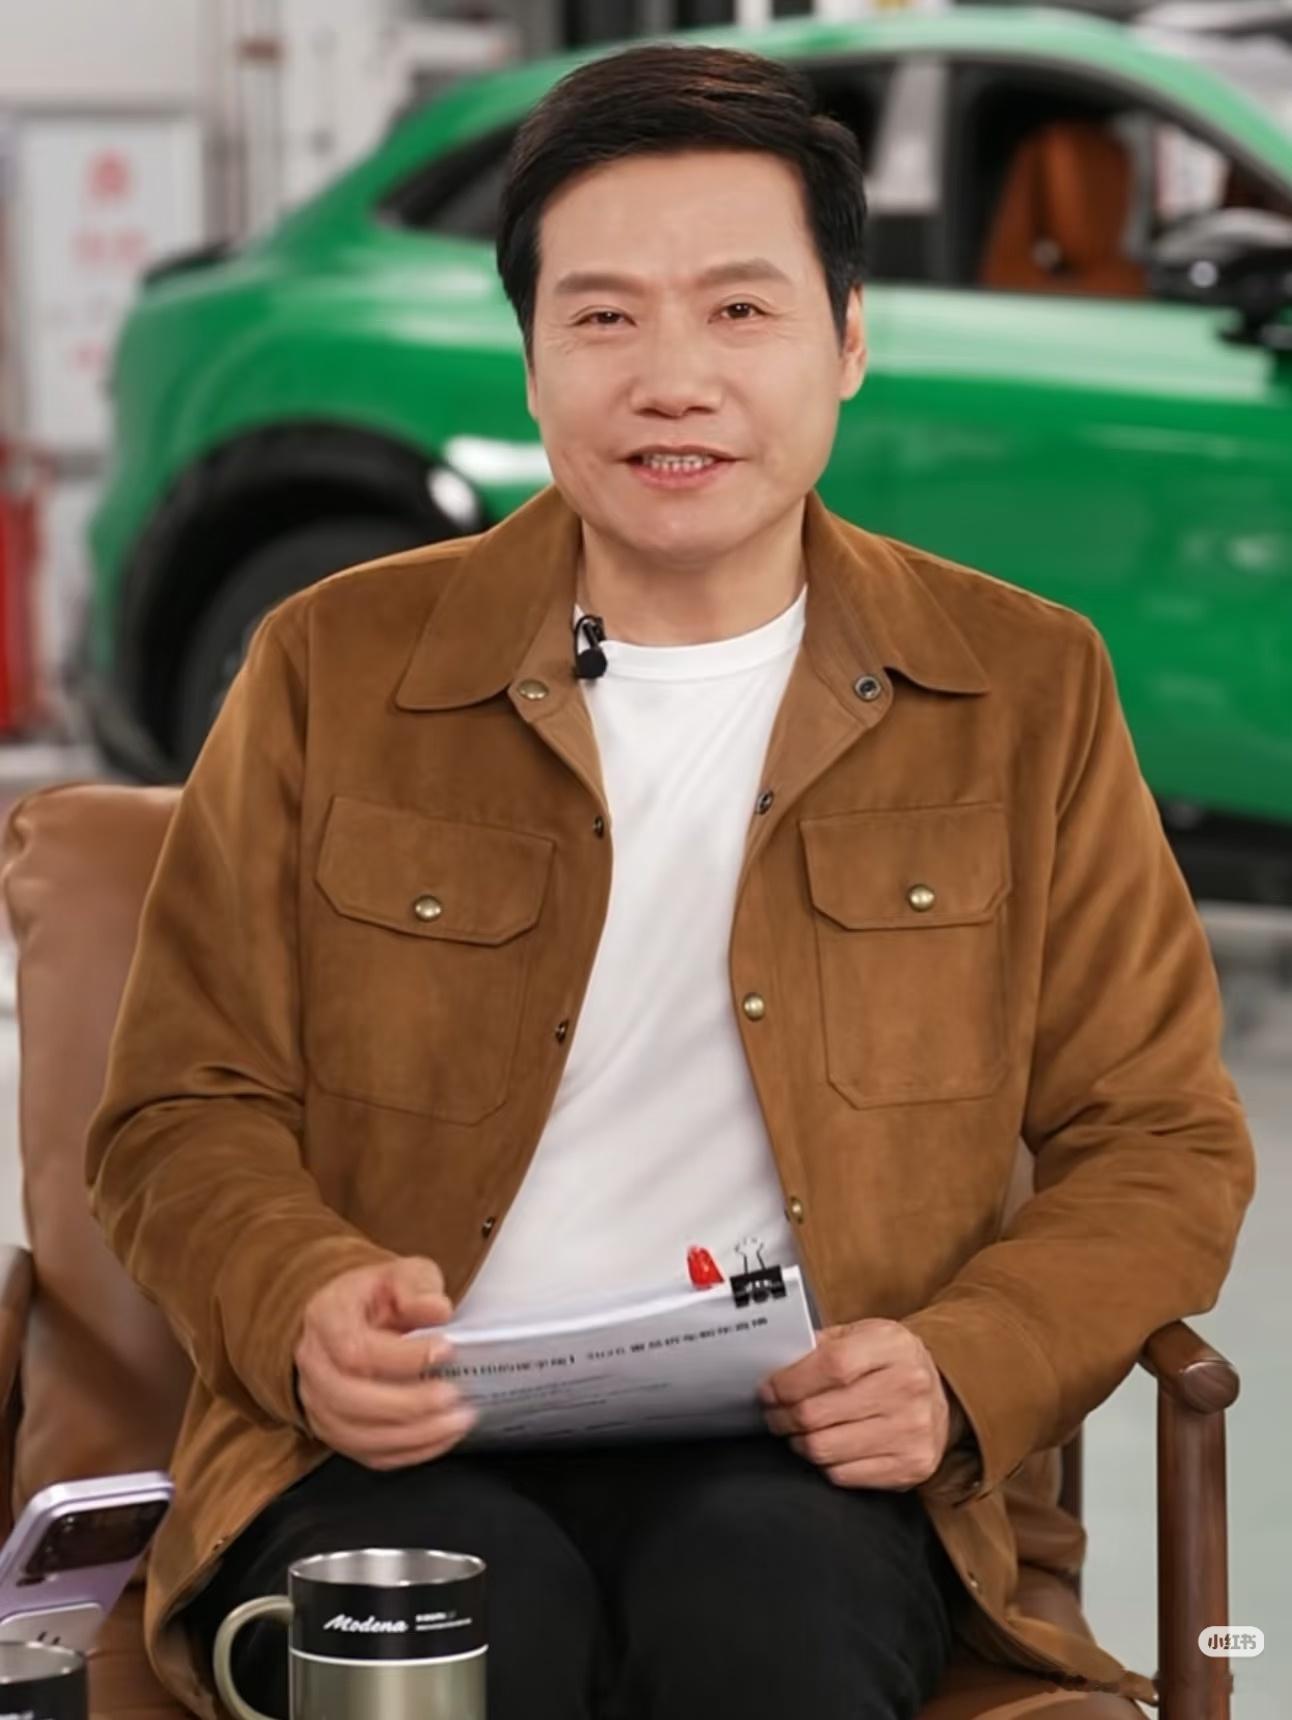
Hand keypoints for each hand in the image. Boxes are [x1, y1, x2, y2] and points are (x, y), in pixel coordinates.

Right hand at [294, 1256, 476, 1469]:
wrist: (350, 1318)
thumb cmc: (378, 1296)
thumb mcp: (400, 1274)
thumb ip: (417, 1286)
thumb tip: (437, 1310)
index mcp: (326, 1320)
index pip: (354, 1349)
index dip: (401, 1357)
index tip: (446, 1350)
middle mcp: (315, 1367)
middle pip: (350, 1399)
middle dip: (408, 1404)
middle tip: (453, 1395)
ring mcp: (320, 1405)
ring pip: (358, 1435)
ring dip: (413, 1434)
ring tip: (458, 1420)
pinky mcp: (338, 1432)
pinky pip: (369, 1454)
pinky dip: (409, 1452)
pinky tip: (443, 1436)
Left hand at [759, 1318, 952, 1489]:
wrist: (941, 1393)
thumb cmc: (889, 1362)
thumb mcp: (862, 1334)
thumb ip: (821, 1346)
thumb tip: (775, 1368)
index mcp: (892, 1346)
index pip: (830, 1366)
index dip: (789, 1382)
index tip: (768, 1390)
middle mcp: (907, 1387)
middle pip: (819, 1412)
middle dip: (783, 1416)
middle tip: (773, 1414)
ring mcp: (912, 1430)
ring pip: (825, 1448)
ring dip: (798, 1442)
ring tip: (794, 1432)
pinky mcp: (911, 1466)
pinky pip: (843, 1475)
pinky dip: (824, 1464)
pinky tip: (824, 1447)